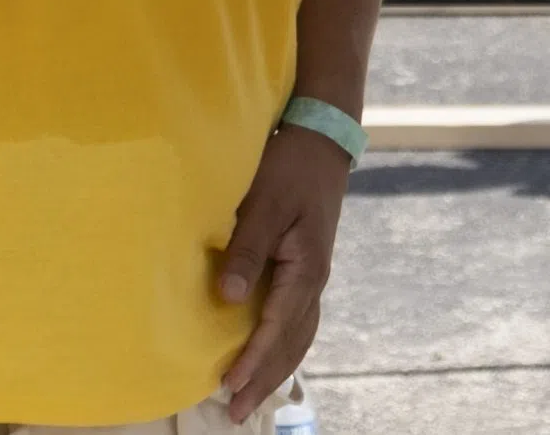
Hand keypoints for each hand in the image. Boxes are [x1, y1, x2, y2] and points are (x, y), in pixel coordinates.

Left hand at [213, 122, 352, 416]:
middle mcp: (314, 280)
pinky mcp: (308, 269)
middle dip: (265, 379)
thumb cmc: (290, 168)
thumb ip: (247, 249)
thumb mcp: (265, 202)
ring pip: (298, 336)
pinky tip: (270, 357)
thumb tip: (227, 297)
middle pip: (292, 343)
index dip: (253, 358)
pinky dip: (285, 347)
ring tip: (252, 397)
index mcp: (306, 268)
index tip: (229, 385)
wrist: (323, 142)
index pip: (277, 326)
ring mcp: (314, 276)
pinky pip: (298, 321)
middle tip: (237, 412)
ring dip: (276, 369)